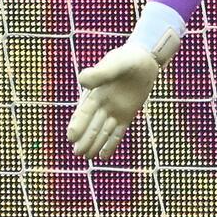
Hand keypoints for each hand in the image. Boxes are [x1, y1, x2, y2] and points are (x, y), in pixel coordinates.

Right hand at [67, 38, 173, 159]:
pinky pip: (118, 132)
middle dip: (84, 139)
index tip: (71, 137)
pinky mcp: (127, 115)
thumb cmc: (127, 59)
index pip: (84, 112)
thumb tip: (81, 81)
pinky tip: (103, 157)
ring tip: (87, 157)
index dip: (77, 124)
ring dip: (95, 144)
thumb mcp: (114, 64)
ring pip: (103, 131)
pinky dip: (111, 144)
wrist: (145, 60)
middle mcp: (102, 104)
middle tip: (78, 153)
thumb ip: (100, 73)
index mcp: (95, 93)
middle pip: (92, 125)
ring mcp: (114, 111)